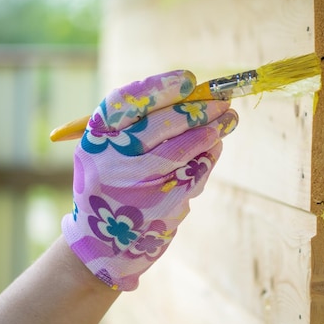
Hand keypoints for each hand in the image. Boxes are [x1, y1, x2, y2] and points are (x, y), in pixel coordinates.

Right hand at [61, 70, 237, 289]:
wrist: (102, 244)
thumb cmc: (112, 184)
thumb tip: (194, 94)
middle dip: (197, 108)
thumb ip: (141, 125)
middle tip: (222, 98)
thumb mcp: (110, 152)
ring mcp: (135, 185)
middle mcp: (110, 161)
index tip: (188, 79)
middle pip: (159, 124)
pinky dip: (208, 157)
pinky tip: (216, 146)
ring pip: (181, 149)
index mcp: (94, 140)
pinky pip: (191, 174)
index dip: (157, 88)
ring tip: (229, 118)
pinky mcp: (159, 206)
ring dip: (211, 130)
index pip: (124, 103)